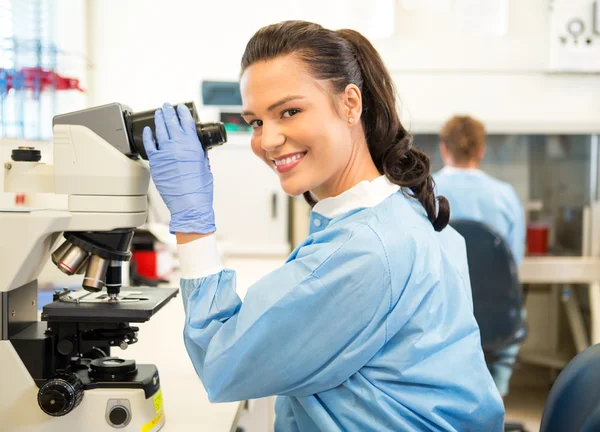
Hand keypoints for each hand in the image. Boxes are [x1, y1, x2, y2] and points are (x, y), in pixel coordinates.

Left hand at [142, 103, 214, 233]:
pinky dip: (148, 136)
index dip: (183, 113)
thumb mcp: (205, 165)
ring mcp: (165, 153)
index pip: (186, 122)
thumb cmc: (200, 190)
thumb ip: (199, 152)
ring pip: (160, 130)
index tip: (181, 108)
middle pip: (171, 123)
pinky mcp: (156, 163)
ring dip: (159, 120)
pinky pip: (149, 145)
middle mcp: (178, 146)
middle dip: (169, 112)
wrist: (189, 204)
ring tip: (159, 113)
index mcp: (193, 146)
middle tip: (167, 106)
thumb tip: (195, 145)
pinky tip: (148, 131)